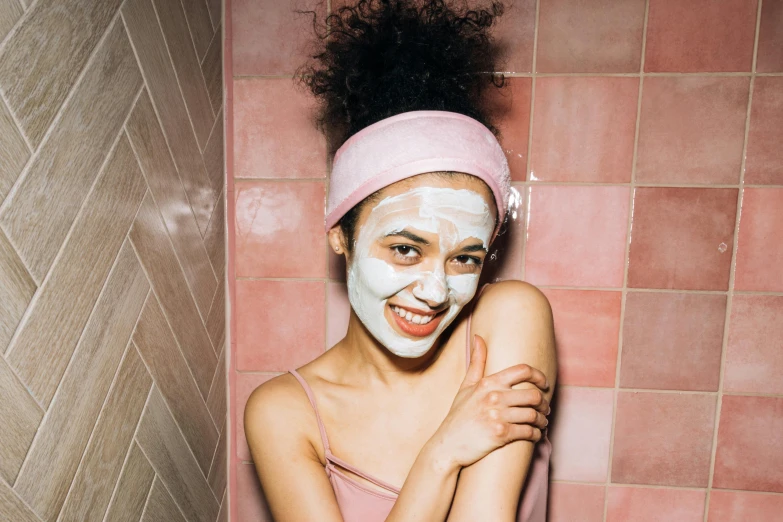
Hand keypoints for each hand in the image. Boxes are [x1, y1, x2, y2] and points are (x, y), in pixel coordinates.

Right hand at [429, 335, 549, 469]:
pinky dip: (536, 434)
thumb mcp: (466, 386)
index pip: (523, 371)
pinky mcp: (500, 434)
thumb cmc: (459, 415)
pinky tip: (535, 434)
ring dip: (542, 420)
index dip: (539, 376)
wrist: (448, 444)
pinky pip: (528, 432)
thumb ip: (476, 361)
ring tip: (541, 422)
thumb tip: (478, 336)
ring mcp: (497, 416)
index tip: (544, 384)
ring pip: (533, 415)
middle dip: (543, 403)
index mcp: (488, 383)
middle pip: (533, 395)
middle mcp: (494, 397)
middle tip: (545, 408)